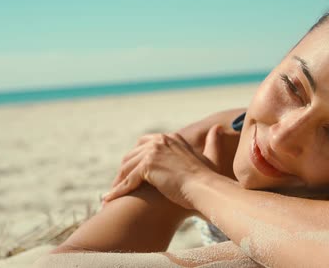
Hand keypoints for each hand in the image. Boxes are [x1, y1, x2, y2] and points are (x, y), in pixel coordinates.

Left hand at [102, 127, 220, 208]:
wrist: (206, 188)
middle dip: (124, 170)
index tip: (131, 171)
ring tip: (112, 194)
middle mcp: (160, 141)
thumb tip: (217, 128)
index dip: (136, 158)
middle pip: (133, 154)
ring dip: (118, 181)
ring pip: (128, 167)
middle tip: (118, 184)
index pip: (144, 144)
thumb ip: (212, 142)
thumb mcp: (211, 156)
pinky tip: (110, 200)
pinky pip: (128, 180)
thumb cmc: (209, 178)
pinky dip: (118, 191)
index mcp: (171, 138)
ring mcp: (153, 152)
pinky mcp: (147, 165)